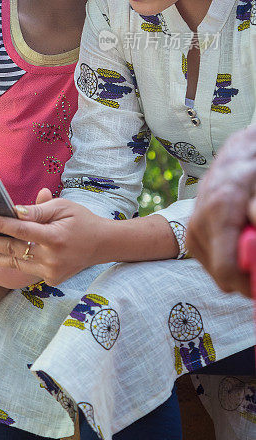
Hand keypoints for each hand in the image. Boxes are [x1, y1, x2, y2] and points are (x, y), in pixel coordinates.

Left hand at [0, 188, 106, 284]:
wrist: (102, 245)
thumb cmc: (81, 220)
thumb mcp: (63, 207)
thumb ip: (38, 210)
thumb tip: (14, 211)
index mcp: (55, 238)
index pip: (22, 230)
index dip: (1, 224)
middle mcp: (52, 259)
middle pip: (14, 251)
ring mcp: (51, 272)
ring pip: (16, 265)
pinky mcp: (51, 280)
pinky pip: (27, 270)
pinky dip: (11, 264)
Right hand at [187, 124, 255, 297]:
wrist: (239, 155)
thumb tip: (254, 229)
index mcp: (220, 211)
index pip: (226, 270)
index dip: (249, 284)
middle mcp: (200, 220)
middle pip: (222, 277)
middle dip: (245, 275)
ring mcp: (192, 227)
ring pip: (216, 273)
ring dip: (237, 267)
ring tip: (250, 241)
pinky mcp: (191, 232)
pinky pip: (211, 262)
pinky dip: (228, 259)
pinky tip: (240, 241)